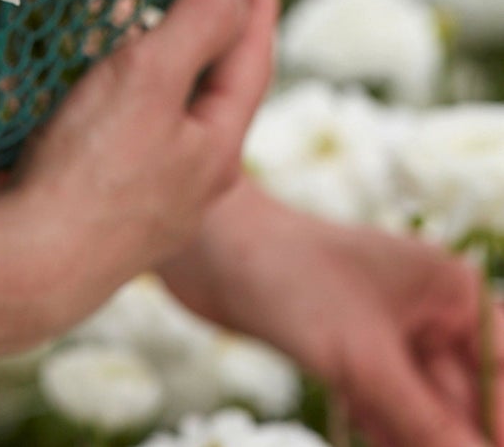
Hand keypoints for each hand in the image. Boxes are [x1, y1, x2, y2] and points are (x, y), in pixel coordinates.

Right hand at [0, 0, 278, 352]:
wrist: (29, 267)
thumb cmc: (92, 169)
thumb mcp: (149, 80)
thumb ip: (196, 27)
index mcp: (217, 145)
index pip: (253, 57)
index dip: (256, 1)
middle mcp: (194, 178)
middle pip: (215, 91)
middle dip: (209, 36)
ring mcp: (150, 200)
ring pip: (165, 116)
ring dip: (157, 68)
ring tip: (136, 28)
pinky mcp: (105, 212)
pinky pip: (123, 138)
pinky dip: (114, 99)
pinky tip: (81, 93)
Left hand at [160, 178, 503, 446]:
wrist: (201, 247)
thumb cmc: (284, 278)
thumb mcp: (365, 361)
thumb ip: (427, 424)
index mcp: (453, 291)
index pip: (502, 374)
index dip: (497, 422)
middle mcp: (429, 309)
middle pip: (463, 402)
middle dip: (446, 437)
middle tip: (408, 443)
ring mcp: (389, 331)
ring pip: (423, 413)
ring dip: (411, 438)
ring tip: (364, 418)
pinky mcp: (350, 352)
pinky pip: (385, 410)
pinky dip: (382, 430)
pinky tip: (356, 422)